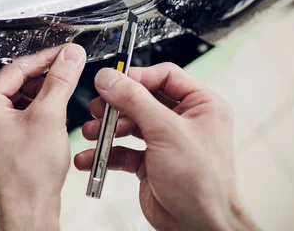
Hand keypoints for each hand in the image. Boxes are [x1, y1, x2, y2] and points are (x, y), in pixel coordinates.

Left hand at [0, 44, 85, 230]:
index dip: (44, 57)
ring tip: (67, 87)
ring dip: (45, 90)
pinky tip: (57, 108)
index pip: (15, 68)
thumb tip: (70, 56)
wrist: (30, 210)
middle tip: (70, 66)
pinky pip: (22, 111)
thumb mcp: (49, 117)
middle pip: (17, 80)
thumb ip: (60, 80)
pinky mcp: (3, 136)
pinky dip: (41, 106)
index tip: (66, 51)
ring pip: (22, 95)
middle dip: (46, 74)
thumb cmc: (29, 175)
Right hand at [75, 63, 256, 230]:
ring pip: (130, 123)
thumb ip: (134, 100)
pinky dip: (106, 152)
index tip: (112, 81)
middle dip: (117, 105)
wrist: (198, 227)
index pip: (165, 76)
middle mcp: (184, 121)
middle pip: (142, 99)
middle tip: (98, 108)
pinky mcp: (150, 162)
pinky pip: (123, 149)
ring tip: (92, 132)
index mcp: (201, 105)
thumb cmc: (202, 183)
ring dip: (107, 128)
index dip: (137, 77)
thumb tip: (110, 78)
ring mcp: (166, 141)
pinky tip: (91, 157)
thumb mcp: (166, 131)